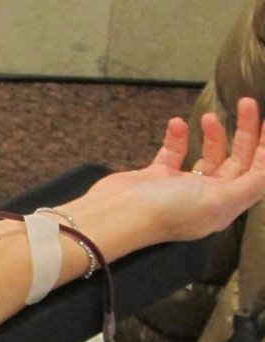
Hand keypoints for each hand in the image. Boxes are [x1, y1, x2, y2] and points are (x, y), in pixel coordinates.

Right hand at [85, 97, 264, 244]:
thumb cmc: (167, 210)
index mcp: (223, 206)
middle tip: (245, 103)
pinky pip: (175, 152)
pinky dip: (178, 136)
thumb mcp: (218, 200)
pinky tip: (176, 124)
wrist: (114, 215)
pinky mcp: (157, 177)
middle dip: (245, 132)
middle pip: (236, 160)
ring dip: (212, 133)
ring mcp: (180, 187)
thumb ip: (250, 185)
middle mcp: (206, 197)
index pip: (256, 174)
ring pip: (208, 154)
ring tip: (206, 116)